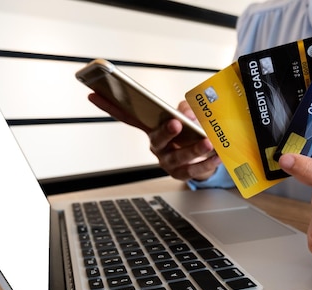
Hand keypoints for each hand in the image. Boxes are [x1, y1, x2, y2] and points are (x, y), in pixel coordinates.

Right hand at [88, 94, 220, 180]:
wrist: (204, 159)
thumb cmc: (191, 133)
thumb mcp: (189, 116)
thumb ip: (188, 109)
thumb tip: (190, 113)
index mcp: (152, 128)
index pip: (127, 115)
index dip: (109, 105)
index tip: (93, 93)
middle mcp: (156, 146)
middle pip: (157, 139)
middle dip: (166, 131)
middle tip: (176, 123)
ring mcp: (168, 161)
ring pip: (179, 157)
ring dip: (194, 149)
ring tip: (207, 143)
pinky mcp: (181, 174)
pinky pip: (193, 170)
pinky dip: (206, 163)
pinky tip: (217, 156)